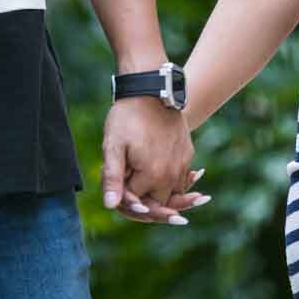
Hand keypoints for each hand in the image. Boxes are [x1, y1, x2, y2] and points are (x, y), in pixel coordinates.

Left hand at [100, 96, 194, 224]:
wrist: (151, 91)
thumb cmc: (127, 118)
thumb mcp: (113, 146)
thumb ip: (112, 178)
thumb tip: (110, 206)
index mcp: (153, 176)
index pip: (136, 202)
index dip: (122, 195)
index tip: (114, 182)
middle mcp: (172, 175)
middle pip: (156, 202)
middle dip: (141, 199)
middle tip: (129, 186)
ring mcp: (183, 165)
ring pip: (171, 194)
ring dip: (158, 193)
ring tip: (144, 182)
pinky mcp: (188, 155)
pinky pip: (182, 179)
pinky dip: (172, 182)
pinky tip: (161, 174)